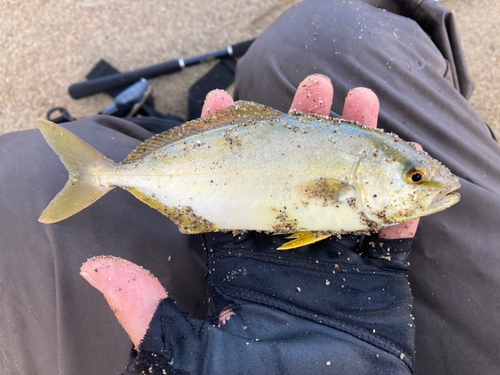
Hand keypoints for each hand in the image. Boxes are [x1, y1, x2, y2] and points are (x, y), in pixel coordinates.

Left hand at [81, 74, 417, 373]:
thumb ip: (149, 313)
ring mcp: (334, 258)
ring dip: (354, 143)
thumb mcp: (193, 353)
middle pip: (294, 173)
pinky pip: (389, 228)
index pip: (231, 185)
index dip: (225, 139)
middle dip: (302, 123)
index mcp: (244, 259)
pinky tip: (401, 155)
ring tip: (358, 100)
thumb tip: (95, 271)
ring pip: (345, 186)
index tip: (220, 99)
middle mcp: (287, 250)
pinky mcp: (375, 275)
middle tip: (311, 84)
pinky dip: (396, 192)